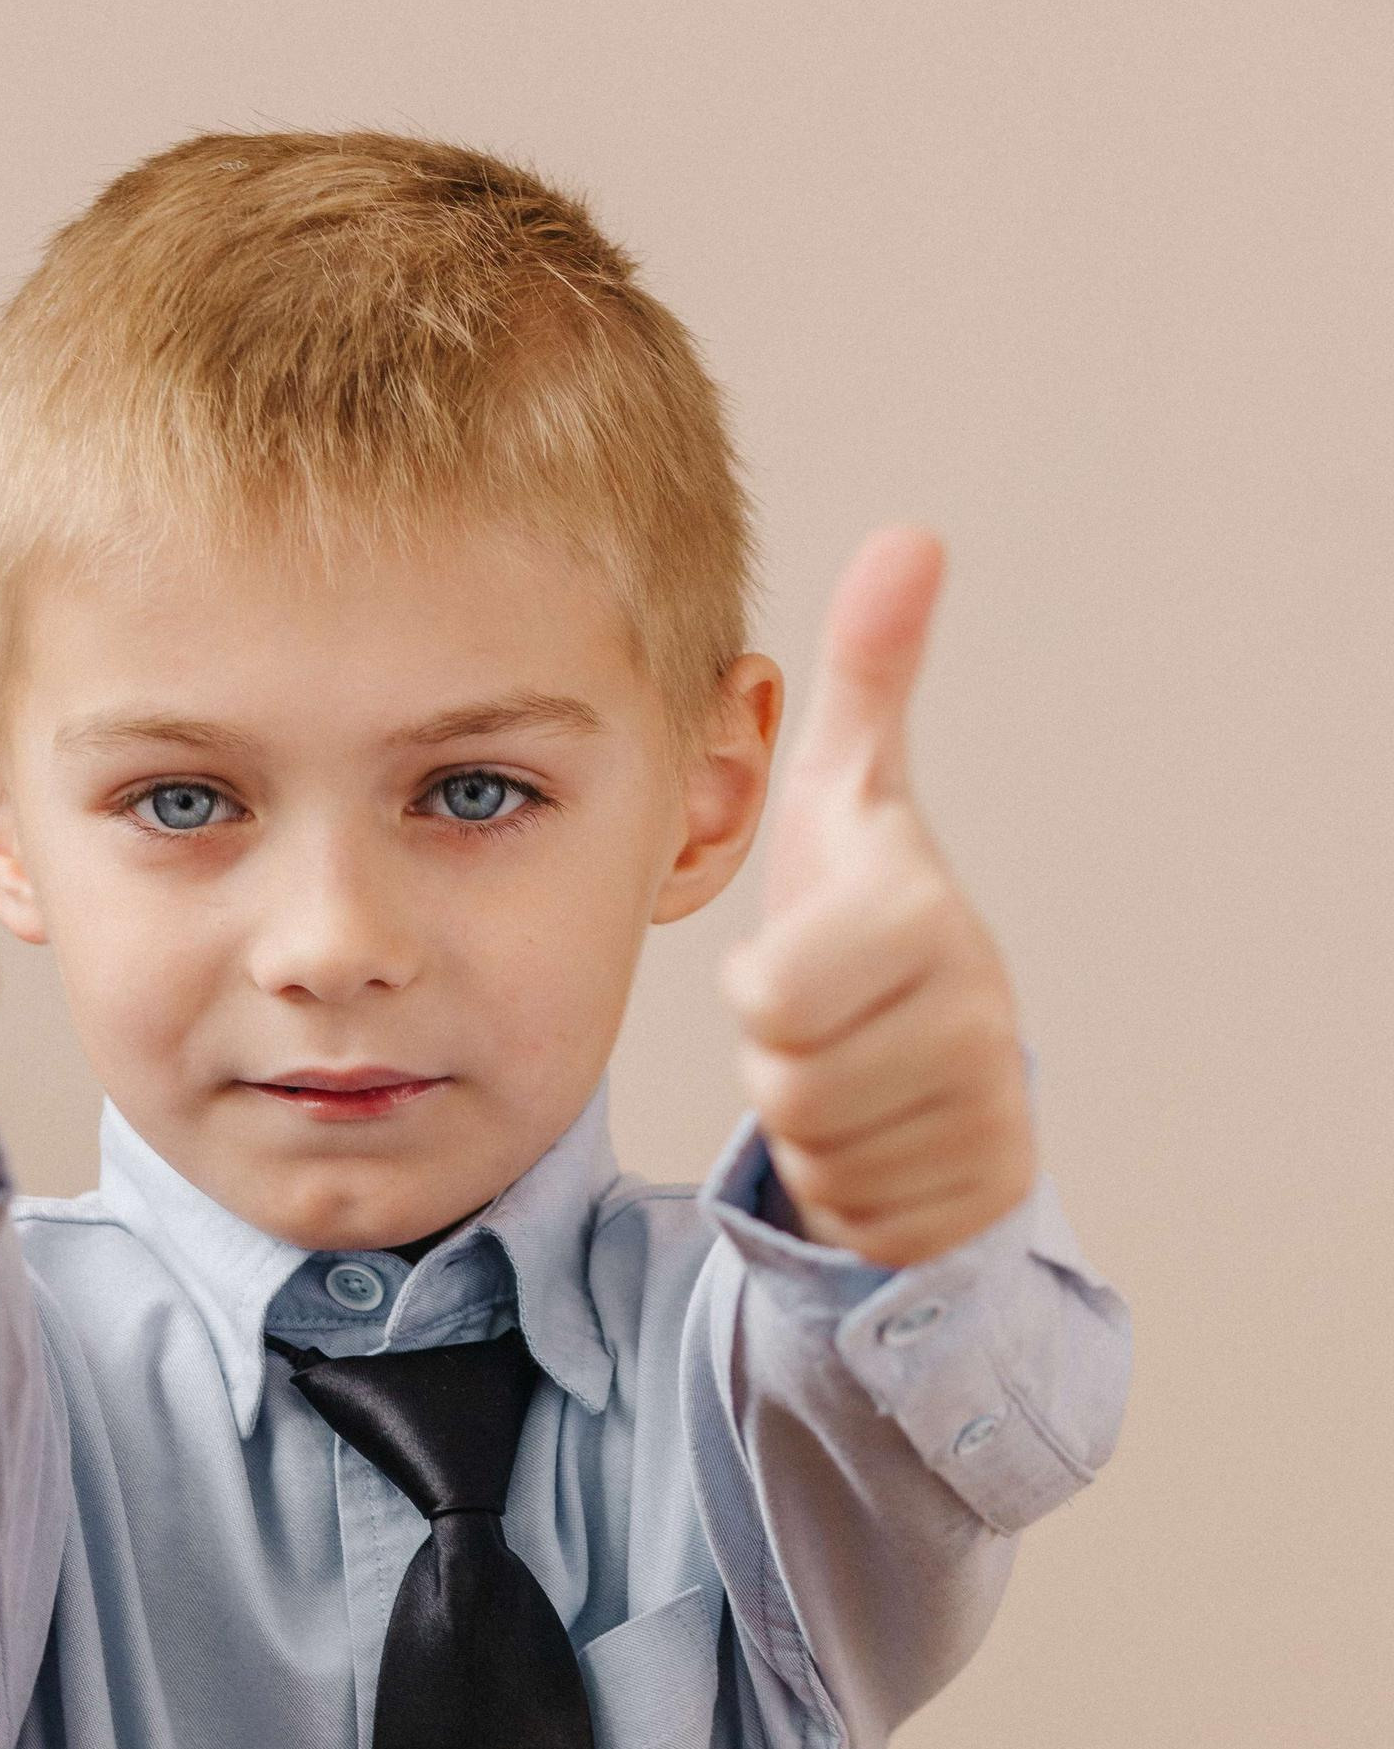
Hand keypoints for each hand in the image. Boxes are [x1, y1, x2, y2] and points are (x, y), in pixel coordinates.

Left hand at [718, 527, 1036, 1267]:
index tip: (803, 965)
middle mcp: (977, 1018)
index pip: (772, 997)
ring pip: (816, 1153)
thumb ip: (869, 677)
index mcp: (925, 919)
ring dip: (809, 1128)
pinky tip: (880, 1139)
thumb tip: (910, 536)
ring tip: (850, 1074)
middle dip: (780, 1066)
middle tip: (821, 1028)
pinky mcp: (978, 1196)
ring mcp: (986, 1113)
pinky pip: (855, 1213)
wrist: (945, 1062)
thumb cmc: (869, 924)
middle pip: (784, 1083)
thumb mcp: (852, 802)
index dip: (763, 992)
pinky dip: (849, 1189)